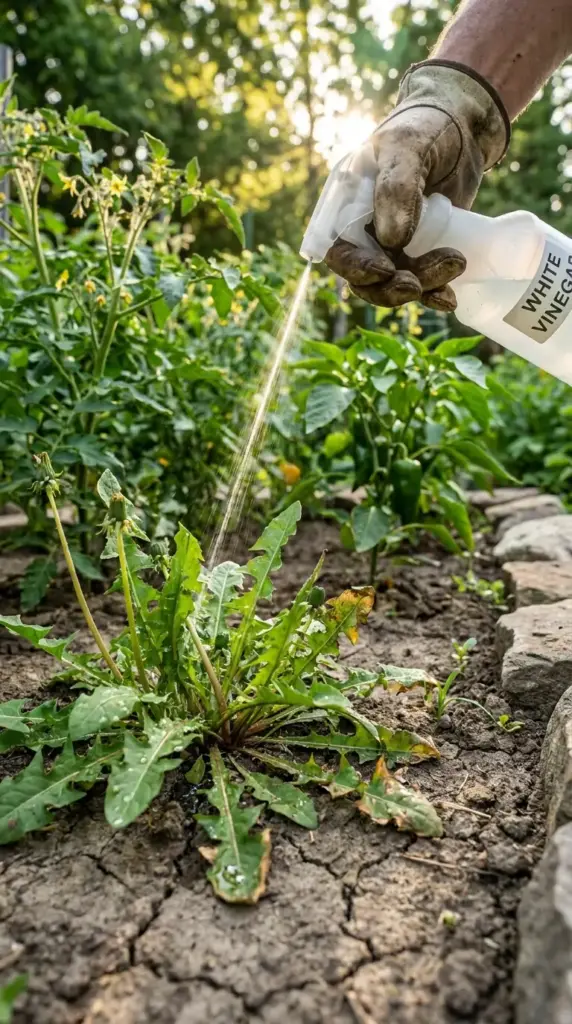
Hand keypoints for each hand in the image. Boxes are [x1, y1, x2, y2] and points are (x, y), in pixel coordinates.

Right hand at [325, 60, 509, 309]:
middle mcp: (364, 230)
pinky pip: (422, 284)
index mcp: (346, 206)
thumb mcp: (406, 148)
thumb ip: (395, 189)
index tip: (387, 269)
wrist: (465, 124)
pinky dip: (434, 294)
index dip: (357, 268)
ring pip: (395, 284)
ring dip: (422, 286)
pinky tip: (450, 298)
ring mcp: (393, 244)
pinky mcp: (422, 251)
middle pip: (365, 278)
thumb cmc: (425, 126)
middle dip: (392, 287)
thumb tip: (391, 241)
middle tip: (419, 283)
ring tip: (455, 263)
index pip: (338, 251)